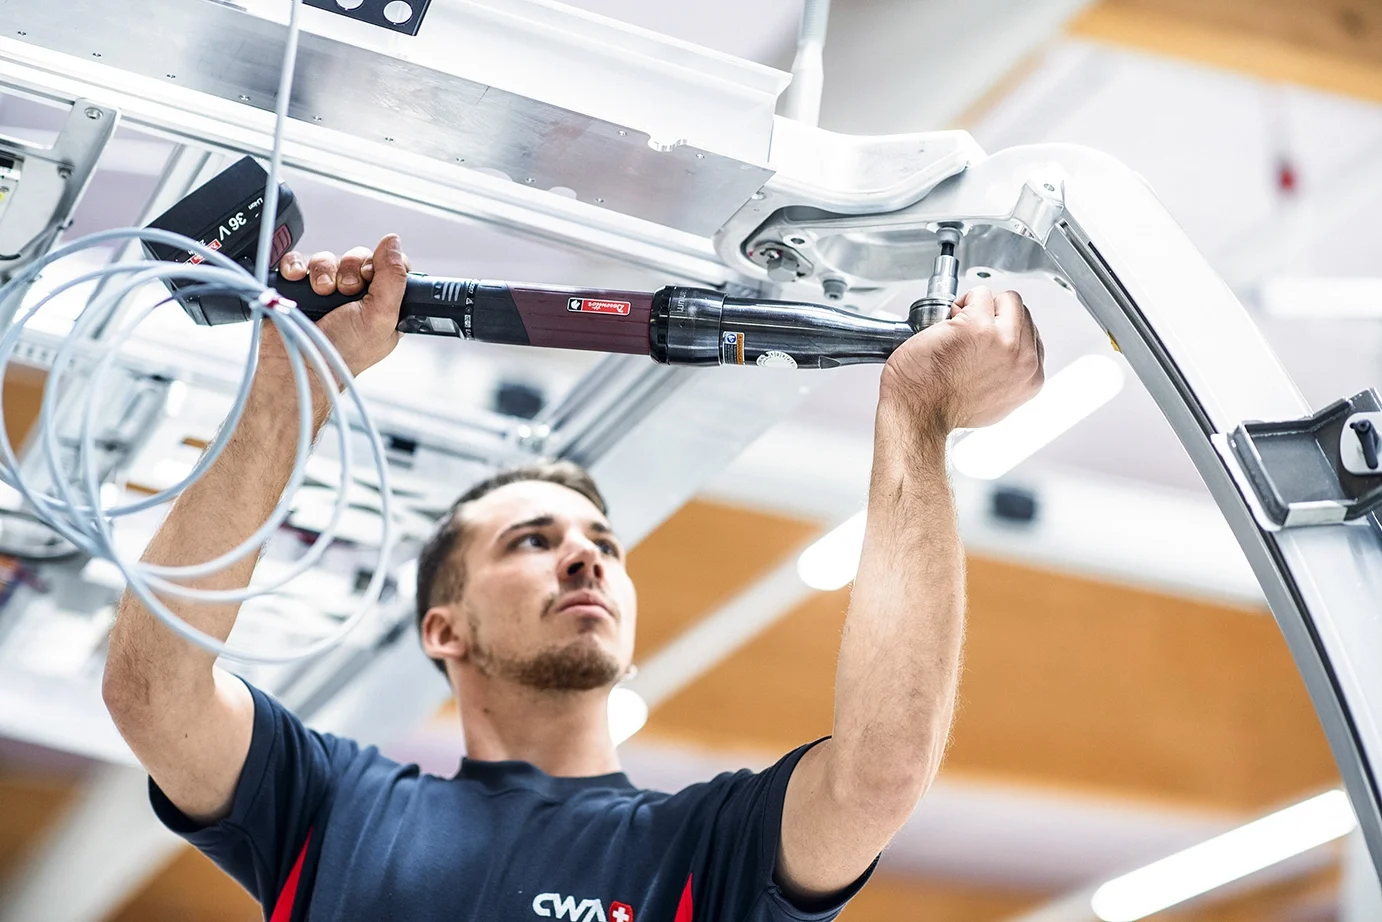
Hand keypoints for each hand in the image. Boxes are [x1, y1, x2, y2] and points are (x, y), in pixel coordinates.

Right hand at [273, 234, 410, 377]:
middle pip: (358, 257)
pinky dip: (297, 267)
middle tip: (347, 291)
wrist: (298, 363)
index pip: (389, 266)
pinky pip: (298, 261)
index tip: (372, 275)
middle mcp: (356, 297)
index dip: (381, 264)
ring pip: (328, 258)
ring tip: (322, 292)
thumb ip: (394, 278)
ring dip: (324, 272)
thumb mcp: (381, 316)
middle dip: (351, 269)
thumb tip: (393, 242)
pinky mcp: (298, 288)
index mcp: (382, 305)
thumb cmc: (342, 352)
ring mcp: (325, 292)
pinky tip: (298, 282)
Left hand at [880, 286, 1043, 437]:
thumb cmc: (944, 408)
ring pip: (1005, 300)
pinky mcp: (976, 326)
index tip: (985, 340)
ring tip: (958, 329)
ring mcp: (1002, 340)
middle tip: (967, 334)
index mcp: (1030, 377)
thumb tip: (1007, 357)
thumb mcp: (997, 402)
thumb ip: (1010, 376)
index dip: (1004, 331)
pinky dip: (960, 303)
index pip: (1031, 335)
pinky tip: (947, 324)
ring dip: (980, 307)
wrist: (917, 412)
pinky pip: (978, 294)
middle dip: (994, 316)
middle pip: (1021, 314)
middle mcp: (1022, 358)